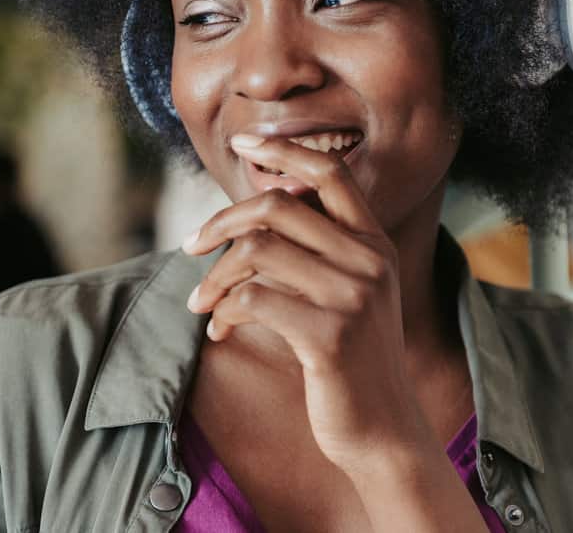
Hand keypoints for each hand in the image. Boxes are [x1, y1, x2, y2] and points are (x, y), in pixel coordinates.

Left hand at [182, 134, 433, 476]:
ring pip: (258, 250)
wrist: (382, 431)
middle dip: (221, 221)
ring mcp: (353, 296)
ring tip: (202, 303)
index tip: (241, 142)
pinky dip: (224, 310)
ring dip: (215, 276)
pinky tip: (220, 330)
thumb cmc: (350, 360)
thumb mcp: (345, 295)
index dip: (282, 149)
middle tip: (190, 245)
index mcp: (374, 242)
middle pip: (277, 205)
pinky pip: (254, 298)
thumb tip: (249, 218)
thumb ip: (313, 253)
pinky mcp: (330, 335)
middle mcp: (369, 260)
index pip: (330, 171)